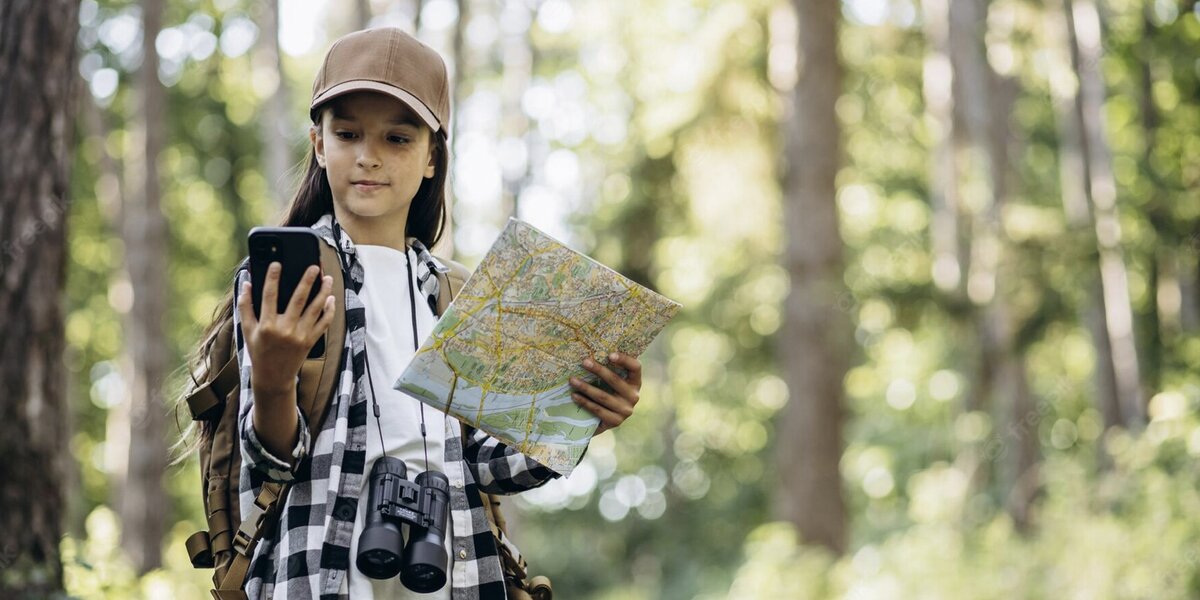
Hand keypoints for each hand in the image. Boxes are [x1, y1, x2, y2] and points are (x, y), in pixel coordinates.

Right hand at [236, 262, 335, 395]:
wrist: (273, 377)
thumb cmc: (259, 351)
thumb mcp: (247, 330)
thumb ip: (245, 306)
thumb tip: (246, 283)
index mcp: (266, 325)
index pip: (269, 296)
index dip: (272, 278)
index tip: (277, 263)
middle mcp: (284, 330)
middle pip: (298, 299)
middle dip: (307, 281)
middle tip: (314, 266)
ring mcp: (300, 336)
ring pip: (315, 309)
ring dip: (323, 292)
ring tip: (328, 279)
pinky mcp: (310, 342)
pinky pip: (323, 323)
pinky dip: (329, 311)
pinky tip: (331, 299)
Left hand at [570, 352, 641, 435]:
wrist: (606, 420)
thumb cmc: (608, 393)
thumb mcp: (612, 383)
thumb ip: (609, 370)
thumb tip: (591, 354)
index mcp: (635, 383)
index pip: (635, 368)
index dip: (625, 360)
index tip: (609, 355)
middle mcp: (634, 396)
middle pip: (615, 380)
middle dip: (598, 370)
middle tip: (584, 362)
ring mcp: (625, 411)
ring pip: (603, 396)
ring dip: (586, 387)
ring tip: (572, 380)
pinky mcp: (616, 422)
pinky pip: (598, 410)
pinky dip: (584, 402)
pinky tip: (574, 396)